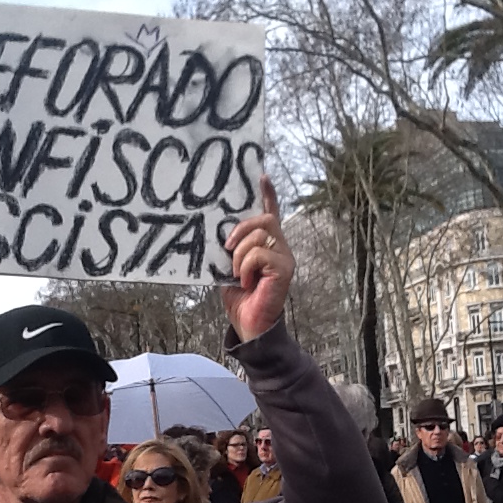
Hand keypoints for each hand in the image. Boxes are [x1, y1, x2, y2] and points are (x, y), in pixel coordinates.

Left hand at [221, 175, 294, 341]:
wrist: (249, 325)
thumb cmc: (240, 299)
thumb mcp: (228, 268)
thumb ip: (229, 250)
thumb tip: (218, 234)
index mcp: (267, 245)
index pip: (270, 214)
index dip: (267, 195)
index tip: (261, 176)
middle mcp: (280, 248)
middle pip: (264, 219)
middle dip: (241, 229)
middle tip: (227, 248)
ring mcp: (285, 258)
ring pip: (260, 235)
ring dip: (239, 254)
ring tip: (236, 274)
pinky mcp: (285, 269)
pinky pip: (260, 254)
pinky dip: (245, 267)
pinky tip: (245, 282)